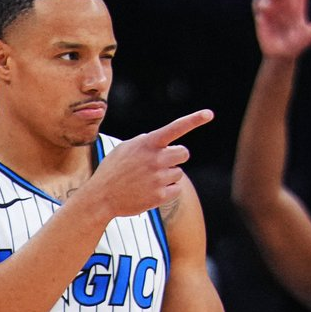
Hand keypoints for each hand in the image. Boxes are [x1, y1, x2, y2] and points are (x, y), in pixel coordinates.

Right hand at [90, 109, 213, 218]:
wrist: (101, 197)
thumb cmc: (111, 171)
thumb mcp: (124, 149)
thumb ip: (144, 142)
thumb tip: (161, 142)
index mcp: (147, 144)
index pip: (176, 128)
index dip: (194, 120)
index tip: (209, 114)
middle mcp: (156, 159)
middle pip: (183, 154)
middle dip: (175, 158)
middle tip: (161, 164)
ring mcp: (159, 178)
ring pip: (178, 173)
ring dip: (168, 176)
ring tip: (148, 181)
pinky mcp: (160, 195)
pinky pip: (176, 189)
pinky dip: (168, 191)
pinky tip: (151, 191)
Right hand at [253, 0, 310, 58]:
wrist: (281, 55)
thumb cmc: (297, 44)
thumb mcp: (310, 35)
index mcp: (298, 2)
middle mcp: (285, 1)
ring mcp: (272, 7)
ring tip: (269, 5)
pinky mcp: (261, 16)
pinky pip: (257, 3)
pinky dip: (258, 3)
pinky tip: (261, 7)